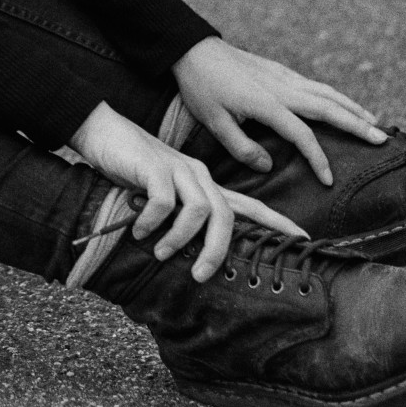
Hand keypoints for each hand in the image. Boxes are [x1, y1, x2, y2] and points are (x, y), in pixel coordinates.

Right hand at [67, 102, 306, 280]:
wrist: (100, 130)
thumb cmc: (129, 168)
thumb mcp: (159, 196)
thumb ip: (177, 218)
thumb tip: (187, 254)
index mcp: (204, 183)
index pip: (249, 205)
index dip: (278, 223)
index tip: (305, 240)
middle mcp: (197, 175)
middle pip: (227, 214)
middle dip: (218, 249)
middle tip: (200, 275)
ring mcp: (177, 168)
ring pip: (200, 209)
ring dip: (180, 238)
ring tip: (160, 253)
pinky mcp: (154, 166)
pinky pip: (164, 200)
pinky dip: (153, 221)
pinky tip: (137, 230)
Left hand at [171, 37, 385, 185]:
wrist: (193, 49)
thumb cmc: (201, 88)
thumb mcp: (214, 122)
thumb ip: (241, 148)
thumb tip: (269, 166)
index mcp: (267, 104)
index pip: (302, 135)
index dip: (318, 158)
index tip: (329, 180)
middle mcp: (282, 87)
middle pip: (328, 108)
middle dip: (356, 125)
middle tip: (381, 141)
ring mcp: (284, 76)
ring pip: (327, 93)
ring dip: (352, 108)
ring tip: (374, 123)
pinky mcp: (281, 70)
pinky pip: (316, 84)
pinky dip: (337, 96)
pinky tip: (344, 105)